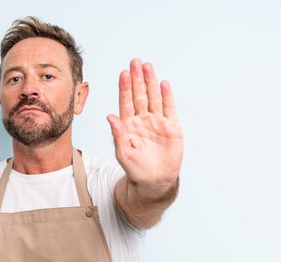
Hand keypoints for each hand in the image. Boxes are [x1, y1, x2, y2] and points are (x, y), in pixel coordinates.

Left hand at [106, 58, 182, 194]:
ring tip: (148, 66)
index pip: (126, 102)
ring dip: (151, 82)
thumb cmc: (136, 169)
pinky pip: (169, 108)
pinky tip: (163, 83)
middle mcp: (142, 120)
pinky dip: (167, 96)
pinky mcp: (171, 127)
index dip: (124, 88)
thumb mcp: (123, 153)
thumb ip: (118, 134)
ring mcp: (157, 122)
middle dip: (137, 78)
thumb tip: (109, 116)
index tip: (123, 73)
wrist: (155, 180)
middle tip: (135, 62)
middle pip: (140, 95)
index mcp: (128, 125)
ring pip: (154, 98)